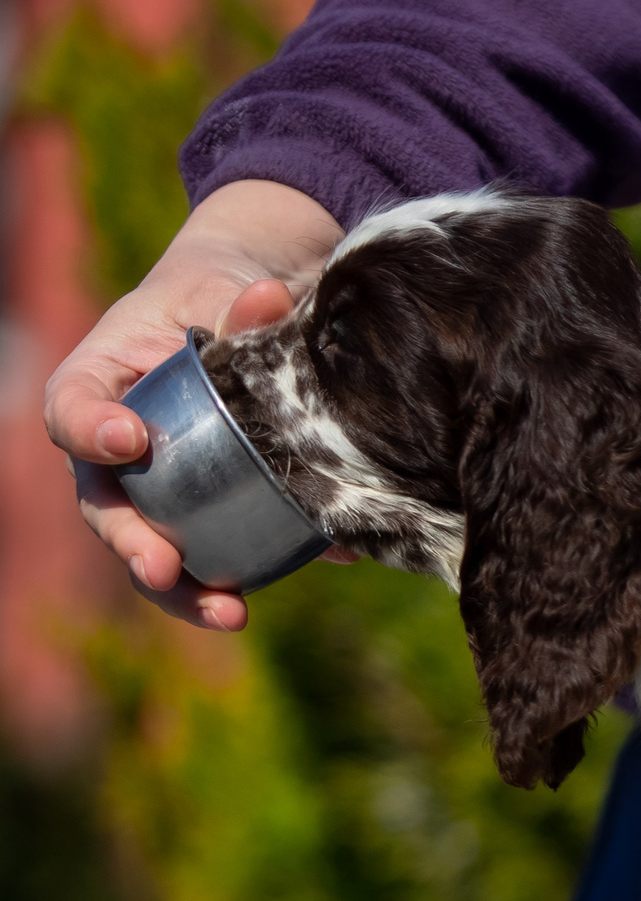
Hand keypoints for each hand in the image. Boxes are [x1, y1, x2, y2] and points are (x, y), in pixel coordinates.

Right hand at [45, 179, 348, 630]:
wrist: (261, 312)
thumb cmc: (224, 292)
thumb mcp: (228, 287)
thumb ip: (244, 303)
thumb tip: (273, 302)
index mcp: (102, 379)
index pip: (71, 408)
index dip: (89, 429)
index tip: (130, 441)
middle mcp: (122, 443)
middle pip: (108, 505)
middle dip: (132, 544)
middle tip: (162, 567)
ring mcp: (168, 485)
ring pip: (161, 548)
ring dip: (188, 591)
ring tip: (228, 613)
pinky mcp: (222, 509)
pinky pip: (229, 550)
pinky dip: (261, 570)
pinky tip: (309, 572)